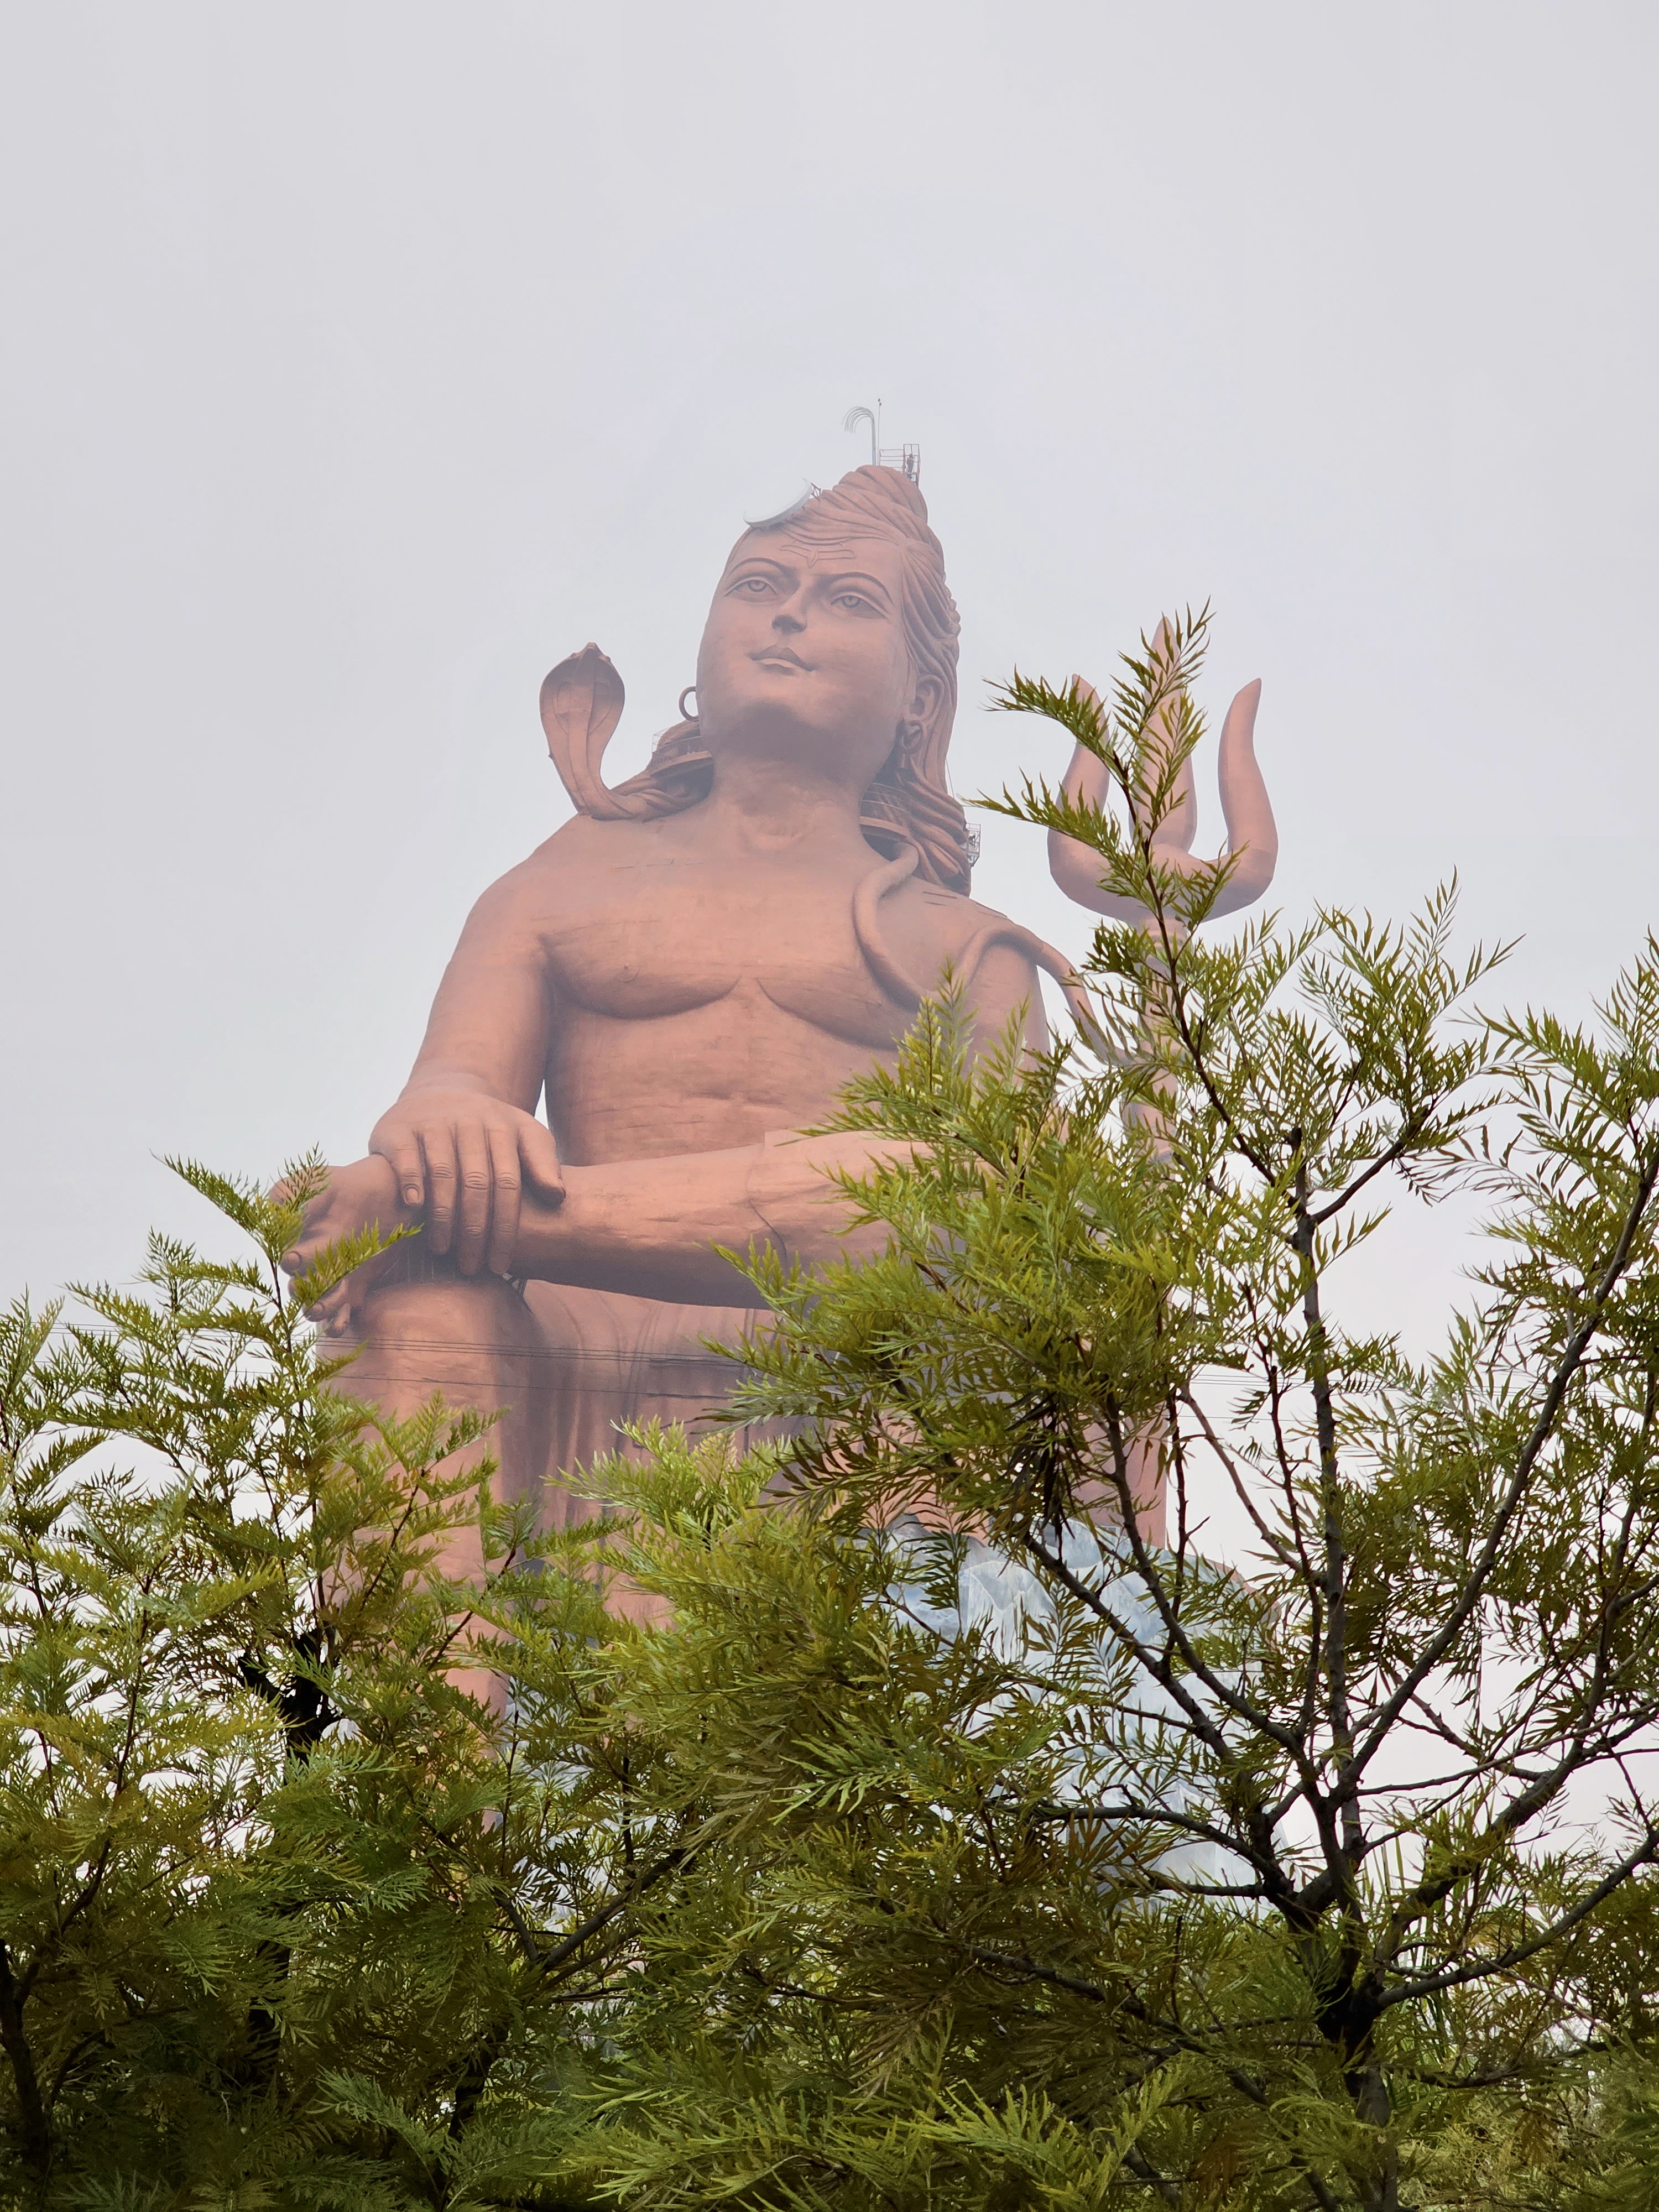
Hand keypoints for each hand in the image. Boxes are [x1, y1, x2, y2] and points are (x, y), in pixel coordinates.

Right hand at [277, 1154, 417, 1334]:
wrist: (381, 1191)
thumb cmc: (338, 1184)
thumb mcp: (309, 1181)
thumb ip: (286, 1195)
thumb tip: (266, 1213)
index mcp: (295, 1241)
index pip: (287, 1259)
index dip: (289, 1260)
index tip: (292, 1257)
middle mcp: (310, 1264)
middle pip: (300, 1286)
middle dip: (302, 1290)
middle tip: (305, 1291)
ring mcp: (331, 1278)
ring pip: (318, 1302)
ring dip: (318, 1308)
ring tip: (319, 1309)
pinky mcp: (353, 1288)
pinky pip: (342, 1311)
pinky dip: (339, 1321)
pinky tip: (340, 1325)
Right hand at [369, 1091, 563, 1278]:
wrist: (441, 1091)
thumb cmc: (488, 1128)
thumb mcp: (523, 1136)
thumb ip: (543, 1163)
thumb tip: (558, 1197)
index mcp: (502, 1128)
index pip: (508, 1184)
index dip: (505, 1227)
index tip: (501, 1263)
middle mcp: (468, 1122)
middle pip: (476, 1184)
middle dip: (475, 1231)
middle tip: (472, 1267)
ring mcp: (433, 1122)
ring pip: (442, 1174)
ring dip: (443, 1216)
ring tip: (443, 1250)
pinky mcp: (399, 1127)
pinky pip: (406, 1157)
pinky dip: (411, 1181)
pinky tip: (414, 1207)